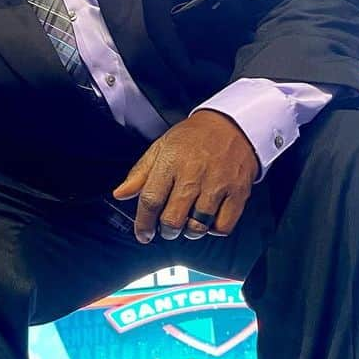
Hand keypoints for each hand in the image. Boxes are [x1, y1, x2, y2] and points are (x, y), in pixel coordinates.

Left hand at [112, 109, 257, 243]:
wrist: (231, 125)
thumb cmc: (194, 137)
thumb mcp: (161, 147)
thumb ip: (140, 173)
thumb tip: (120, 194)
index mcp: (170, 162)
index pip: (150, 201)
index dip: (143, 223)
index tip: (143, 234)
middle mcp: (193, 175)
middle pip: (172, 219)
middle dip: (166, 230)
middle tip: (167, 227)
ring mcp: (217, 185)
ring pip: (197, 226)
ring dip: (188, 232)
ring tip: (188, 221)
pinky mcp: (237, 193)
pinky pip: (222, 226)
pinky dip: (213, 230)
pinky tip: (208, 219)